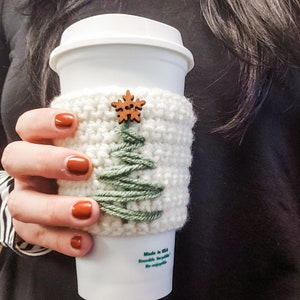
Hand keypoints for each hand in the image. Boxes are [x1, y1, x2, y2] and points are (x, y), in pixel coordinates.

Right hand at [1, 108, 99, 256]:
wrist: (77, 196)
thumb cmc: (93, 163)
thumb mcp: (97, 146)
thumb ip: (109, 136)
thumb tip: (144, 117)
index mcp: (40, 143)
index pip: (29, 125)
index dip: (44, 121)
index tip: (74, 122)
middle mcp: (27, 169)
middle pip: (16, 158)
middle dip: (48, 161)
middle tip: (85, 167)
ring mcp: (26, 197)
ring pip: (21, 203)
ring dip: (56, 209)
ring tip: (91, 212)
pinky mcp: (30, 226)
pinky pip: (36, 236)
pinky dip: (60, 240)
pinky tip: (85, 243)